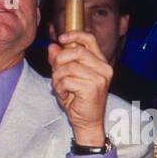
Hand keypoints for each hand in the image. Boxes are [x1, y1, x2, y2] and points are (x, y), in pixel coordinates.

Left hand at [48, 30, 111, 145]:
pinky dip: (60, 87)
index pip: (89, 40)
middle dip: (59, 61)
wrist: (87, 122)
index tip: (61, 39)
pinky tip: (64, 94)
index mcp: (100, 62)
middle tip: (56, 74)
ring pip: (69, 66)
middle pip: (76, 51)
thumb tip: (52, 46)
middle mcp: (104, 68)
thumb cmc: (79, 100)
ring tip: (59, 87)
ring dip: (58, 77)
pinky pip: (67, 80)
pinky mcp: (92, 88)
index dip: (74, 35)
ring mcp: (100, 78)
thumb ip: (61, 61)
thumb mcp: (67, 77)